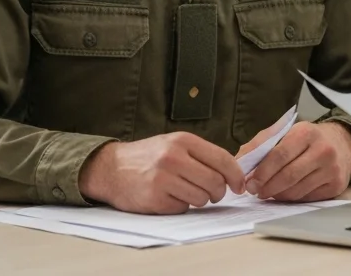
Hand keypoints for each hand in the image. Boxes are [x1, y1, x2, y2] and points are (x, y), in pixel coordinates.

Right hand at [78, 132, 245, 213]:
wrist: (111, 168)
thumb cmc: (147, 156)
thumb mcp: (173, 144)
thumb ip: (201, 154)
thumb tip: (232, 173)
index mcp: (182, 141)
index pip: (222, 159)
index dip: (236, 175)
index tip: (240, 185)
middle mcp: (173, 158)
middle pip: (215, 182)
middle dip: (219, 192)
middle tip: (213, 193)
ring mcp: (163, 179)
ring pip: (202, 198)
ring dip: (200, 200)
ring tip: (187, 192)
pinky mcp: (155, 199)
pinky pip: (183, 208)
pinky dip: (181, 205)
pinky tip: (170, 196)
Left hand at [244, 122, 350, 201]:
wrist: (342, 145)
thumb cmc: (306, 140)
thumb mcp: (284, 133)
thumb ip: (260, 145)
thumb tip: (240, 163)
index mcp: (306, 132)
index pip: (280, 155)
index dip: (262, 172)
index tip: (249, 182)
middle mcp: (323, 150)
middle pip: (288, 175)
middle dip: (267, 186)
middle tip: (255, 191)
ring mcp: (332, 169)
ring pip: (296, 190)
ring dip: (277, 195)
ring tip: (268, 192)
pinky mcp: (337, 185)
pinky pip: (307, 198)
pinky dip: (291, 198)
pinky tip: (285, 192)